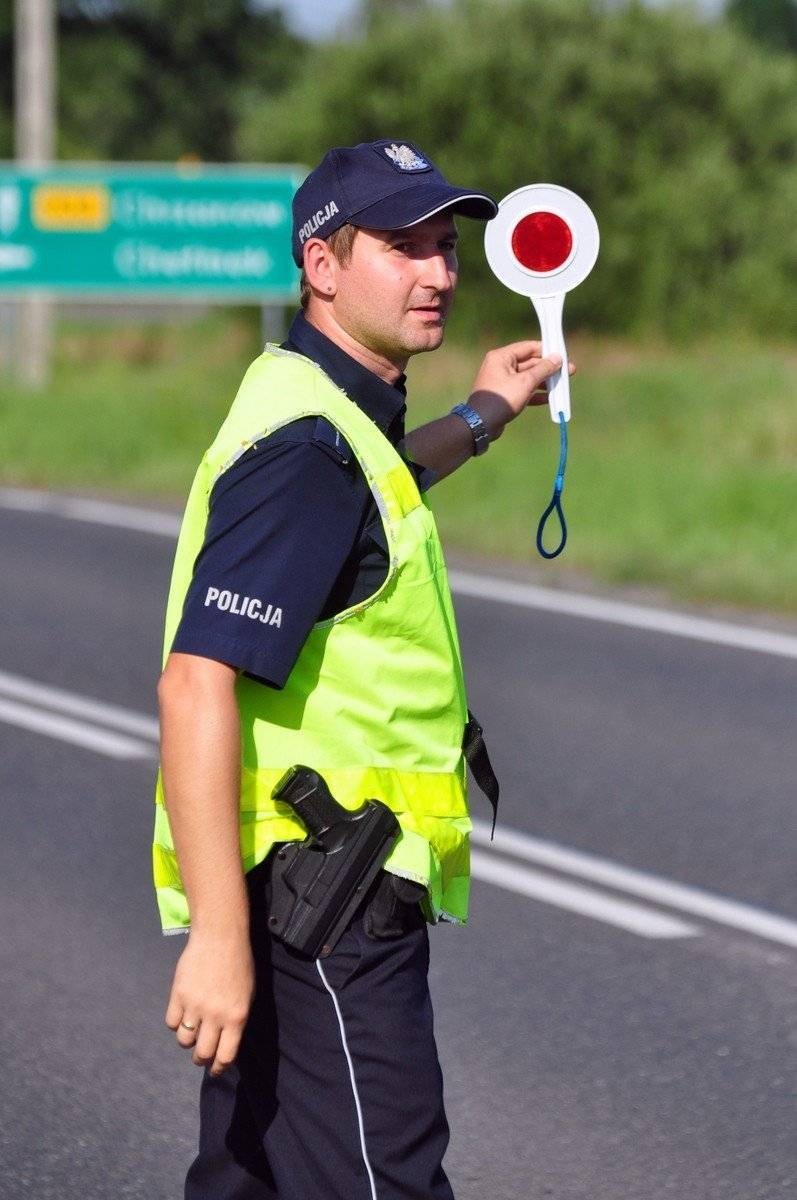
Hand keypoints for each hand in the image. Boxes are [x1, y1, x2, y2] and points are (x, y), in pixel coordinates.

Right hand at [165, 927, 254, 1076]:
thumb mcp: (248, 994)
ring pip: (184, 1040)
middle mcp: (215, 1016)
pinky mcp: (178, 995)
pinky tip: (183, 1015)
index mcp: (237, 1017)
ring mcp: (195, 1006)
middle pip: (202, 1053)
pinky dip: (176, 1023)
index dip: (218, 1068)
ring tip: (192, 1032)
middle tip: (201, 1056)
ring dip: (188, 1041)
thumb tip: (227, 1042)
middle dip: (201, 1059)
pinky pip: (172, 1022)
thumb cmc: (239, 964)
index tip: (214, 1070)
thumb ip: (237, 1020)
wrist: (220, 937)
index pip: (225, 1056)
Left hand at [467, 340, 575, 439]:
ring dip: (545, 382)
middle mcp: (501, 366)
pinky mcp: (505, 396)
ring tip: (563, 385)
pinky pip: (524, 391)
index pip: (528, 347)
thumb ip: (543, 369)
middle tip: (569, 371)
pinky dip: (536, 394)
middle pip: (530, 363)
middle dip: (549, 368)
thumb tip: (558, 358)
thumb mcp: (525, 382)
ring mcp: (503, 382)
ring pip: (528, 378)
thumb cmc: (502, 399)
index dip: (547, 350)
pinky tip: (551, 398)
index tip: (562, 354)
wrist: (481, 424)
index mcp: (502, 357)